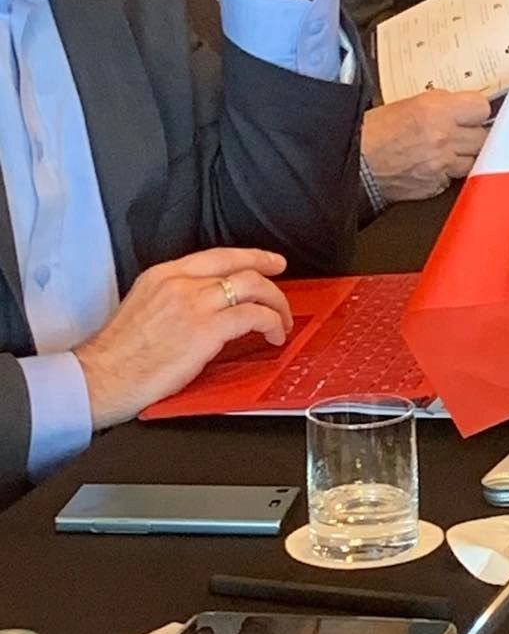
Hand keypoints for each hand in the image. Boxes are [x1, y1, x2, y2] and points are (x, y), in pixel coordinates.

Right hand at [74, 247, 291, 428]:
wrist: (100, 378)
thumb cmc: (117, 355)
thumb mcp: (143, 306)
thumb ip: (175, 297)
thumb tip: (208, 304)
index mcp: (163, 274)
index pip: (218, 255)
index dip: (252, 256)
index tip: (269, 261)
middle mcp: (180, 283)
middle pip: (241, 266)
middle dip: (271, 277)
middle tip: (283, 292)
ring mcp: (194, 304)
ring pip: (253, 288)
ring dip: (276, 304)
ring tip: (281, 321)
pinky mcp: (205, 330)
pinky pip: (253, 316)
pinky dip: (271, 323)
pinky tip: (273, 335)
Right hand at [362, 90, 491, 203]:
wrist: (354, 163)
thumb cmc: (371, 133)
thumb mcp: (409, 103)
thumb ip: (439, 103)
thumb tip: (458, 105)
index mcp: (436, 111)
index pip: (482, 108)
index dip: (477, 109)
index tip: (472, 112)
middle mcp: (443, 138)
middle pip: (484, 136)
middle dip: (475, 133)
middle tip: (463, 131)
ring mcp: (442, 165)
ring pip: (475, 160)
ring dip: (466, 154)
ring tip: (449, 149)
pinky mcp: (436, 186)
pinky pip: (455, 178)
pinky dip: (449, 172)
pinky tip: (435, 165)